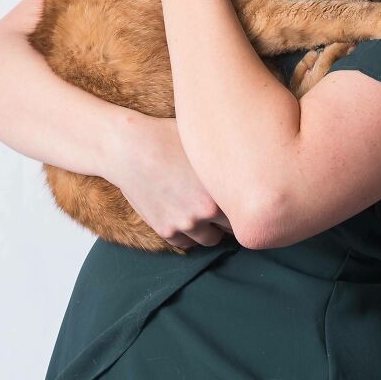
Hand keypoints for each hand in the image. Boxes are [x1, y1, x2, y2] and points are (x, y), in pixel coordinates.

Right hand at [106, 109, 235, 248]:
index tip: (243, 197)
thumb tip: (250, 154)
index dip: (245, 202)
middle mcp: (207, 210)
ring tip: (205, 212)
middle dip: (230, 218)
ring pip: (210, 239)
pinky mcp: (165, 230)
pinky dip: (188, 234)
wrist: (130, 148)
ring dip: (210, 229)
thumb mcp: (205, 141)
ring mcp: (185, 223)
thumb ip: (229, 158)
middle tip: (225, 206)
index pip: (247, 208)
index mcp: (222, 187)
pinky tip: (187, 217)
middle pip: (232, 228)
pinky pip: (185, 243)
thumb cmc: (168, 136)